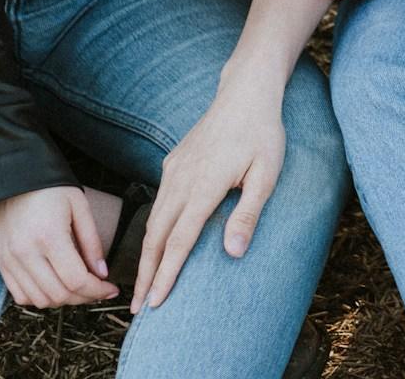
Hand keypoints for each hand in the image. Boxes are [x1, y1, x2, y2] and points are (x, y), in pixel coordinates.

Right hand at [0, 186, 118, 309]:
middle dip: (84, 297)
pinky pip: (20, 296)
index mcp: (49, 237)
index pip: (76, 280)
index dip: (97, 290)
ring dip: (63, 300)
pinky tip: (55, 286)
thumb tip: (102, 273)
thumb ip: (92, 241)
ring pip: (40, 300)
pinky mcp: (1, 264)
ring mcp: (10, 261)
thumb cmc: (50, 189)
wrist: (11, 179)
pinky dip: (40, 298)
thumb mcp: (79, 206)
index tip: (111, 289)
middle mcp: (26, 253)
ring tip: (78, 289)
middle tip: (98, 290)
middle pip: (59, 294)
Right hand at [131, 90, 283, 312]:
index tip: (154, 303)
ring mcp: (174, 171)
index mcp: (204, 187)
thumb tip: (233, 254)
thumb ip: (248, 214)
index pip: (179, 241)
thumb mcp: (266, 175)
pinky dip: (152, 230)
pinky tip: (154, 246)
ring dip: (146, 255)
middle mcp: (182, 180)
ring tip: (142, 285)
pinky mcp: (173, 164)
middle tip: (137, 309)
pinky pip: (158, 203)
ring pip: (153, 221)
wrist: (245, 94)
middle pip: (156, 237)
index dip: (165, 275)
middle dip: (145, 275)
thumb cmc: (263, 135)